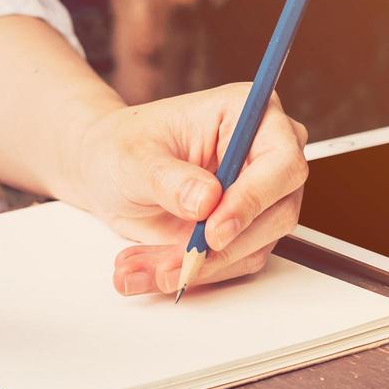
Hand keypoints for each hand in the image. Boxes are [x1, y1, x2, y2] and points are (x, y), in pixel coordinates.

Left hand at [67, 82, 308, 295]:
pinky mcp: (244, 233)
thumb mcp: (133, 158)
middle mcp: (264, 156)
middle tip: (180, 261)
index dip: (254, 199)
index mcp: (247, 114)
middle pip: (279, 212)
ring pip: (254, 248)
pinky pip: (230, 265)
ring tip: (146, 267)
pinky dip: (192, 274)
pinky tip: (153, 270)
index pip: (281, 161)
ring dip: (200, 267)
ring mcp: (259, 198)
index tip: (214, 230)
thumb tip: (207, 200)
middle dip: (225, 247)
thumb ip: (169, 178)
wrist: (108, 173)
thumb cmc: (123, 147)